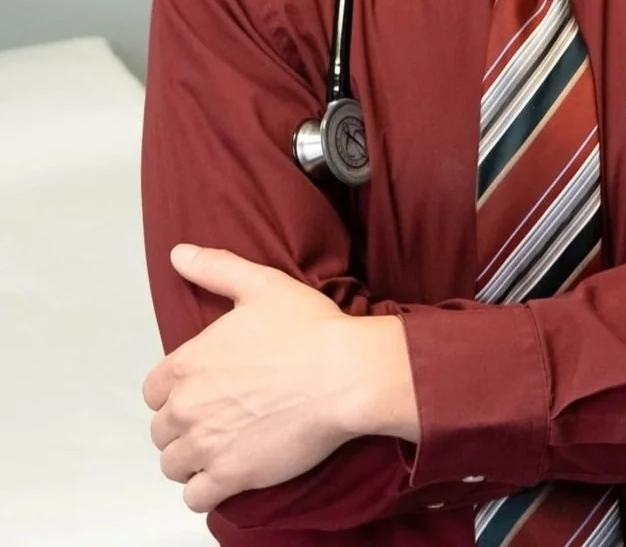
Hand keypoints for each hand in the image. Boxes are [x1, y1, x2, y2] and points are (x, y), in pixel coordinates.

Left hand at [142, 245, 417, 512]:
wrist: (346, 374)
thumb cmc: (310, 330)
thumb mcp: (261, 284)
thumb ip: (215, 268)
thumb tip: (180, 254)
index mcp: (189, 362)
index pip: (153, 390)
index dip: (174, 391)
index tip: (199, 390)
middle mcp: (188, 406)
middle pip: (161, 431)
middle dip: (183, 427)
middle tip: (214, 420)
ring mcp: (207, 444)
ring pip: (173, 466)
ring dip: (191, 461)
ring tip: (219, 449)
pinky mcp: (231, 476)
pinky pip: (196, 498)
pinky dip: (206, 491)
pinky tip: (226, 477)